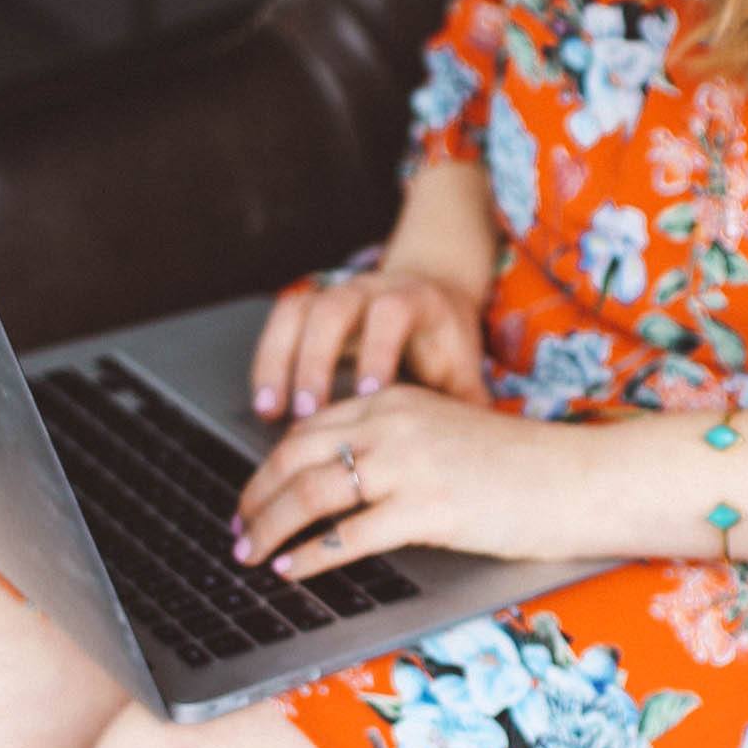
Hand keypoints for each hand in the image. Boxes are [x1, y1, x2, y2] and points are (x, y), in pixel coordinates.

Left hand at [233, 384, 586, 576]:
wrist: (575, 480)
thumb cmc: (521, 468)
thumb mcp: (447, 434)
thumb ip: (398, 443)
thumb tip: (345, 482)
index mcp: (396, 401)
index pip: (311, 428)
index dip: (270, 465)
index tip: (254, 495)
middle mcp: (394, 424)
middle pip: (296, 456)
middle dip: (257, 497)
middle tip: (239, 530)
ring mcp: (408, 465)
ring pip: (311, 494)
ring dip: (271, 528)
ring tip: (252, 555)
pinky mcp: (426, 508)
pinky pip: (348, 535)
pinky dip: (311, 557)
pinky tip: (294, 572)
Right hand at [249, 268, 490, 419]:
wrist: (430, 296)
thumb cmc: (444, 345)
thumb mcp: (463, 369)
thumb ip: (467, 405)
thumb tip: (484, 458)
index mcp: (414, 301)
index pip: (392, 315)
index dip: (377, 351)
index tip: (368, 395)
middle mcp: (370, 289)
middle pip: (334, 310)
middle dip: (317, 360)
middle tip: (307, 412)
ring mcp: (335, 292)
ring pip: (299, 312)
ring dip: (281, 362)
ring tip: (272, 411)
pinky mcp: (310, 304)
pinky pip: (279, 322)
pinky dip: (267, 360)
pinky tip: (263, 401)